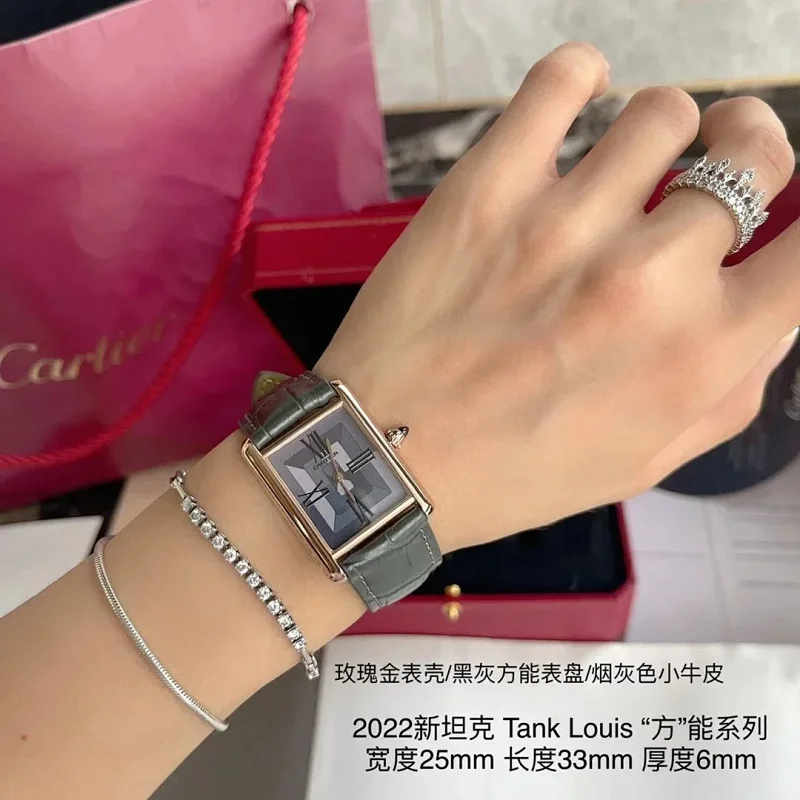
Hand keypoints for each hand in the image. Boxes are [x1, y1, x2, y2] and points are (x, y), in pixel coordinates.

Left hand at [316, 42, 798, 552]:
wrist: (389, 461)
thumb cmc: (515, 472)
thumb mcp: (645, 459)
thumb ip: (728, 387)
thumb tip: (771, 314)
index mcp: (699, 353)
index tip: (775, 216)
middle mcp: (649, 279)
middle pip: (753, 152)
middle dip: (746, 148)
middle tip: (712, 162)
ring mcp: (566, 223)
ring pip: (663, 111)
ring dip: (660, 130)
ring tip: (625, 161)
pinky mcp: (488, 188)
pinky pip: (560, 80)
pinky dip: (578, 76)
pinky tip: (574, 103)